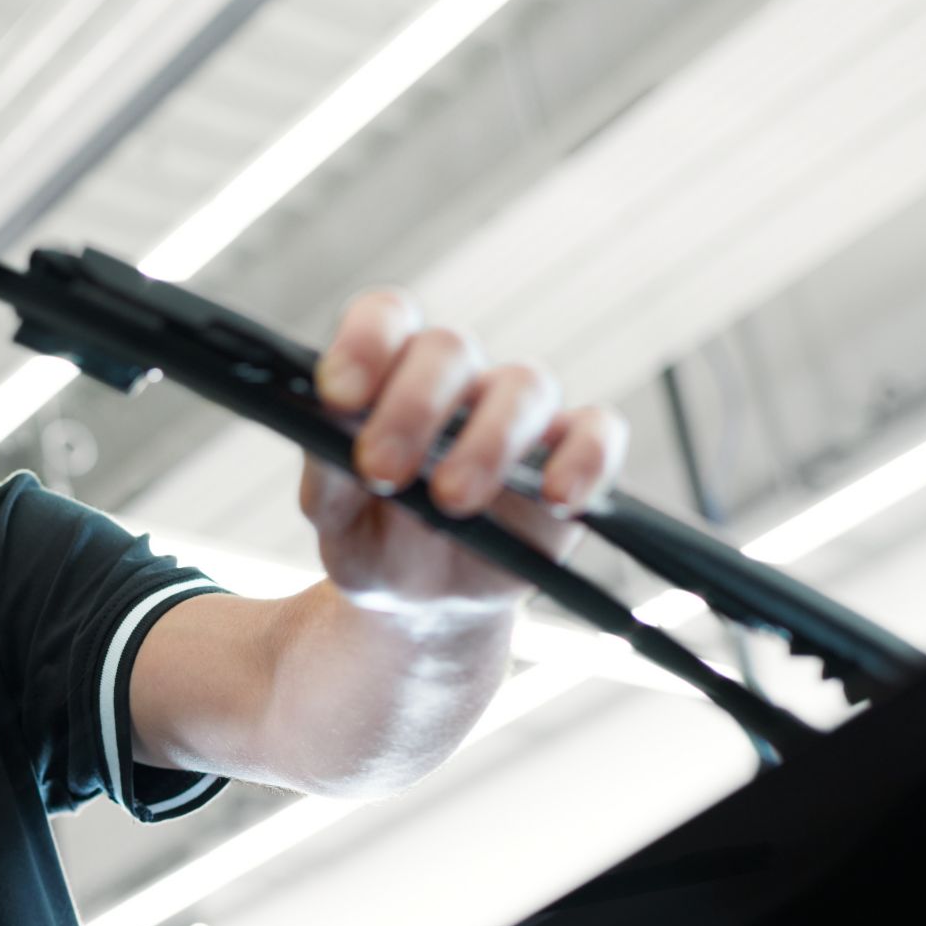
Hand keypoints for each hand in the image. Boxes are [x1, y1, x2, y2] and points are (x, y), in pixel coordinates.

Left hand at [300, 288, 627, 611]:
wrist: (423, 606)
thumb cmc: (374, 539)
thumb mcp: (333, 516)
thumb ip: (326, 471)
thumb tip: (327, 431)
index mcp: (390, 376)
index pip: (385, 319)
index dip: (365, 342)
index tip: (338, 395)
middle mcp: (459, 381)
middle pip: (449, 347)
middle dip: (413, 405)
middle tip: (382, 469)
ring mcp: (520, 415)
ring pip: (525, 385)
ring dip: (488, 440)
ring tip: (452, 500)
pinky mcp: (574, 457)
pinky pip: (598, 433)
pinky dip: (585, 459)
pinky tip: (558, 500)